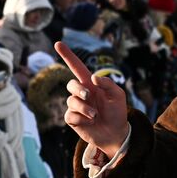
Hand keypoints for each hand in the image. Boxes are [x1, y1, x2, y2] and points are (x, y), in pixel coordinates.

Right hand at [55, 41, 129, 158]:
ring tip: (95, 115)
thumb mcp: (118, 95)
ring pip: (71, 101)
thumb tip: (92, 78)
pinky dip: (81, 118)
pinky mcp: (73, 119)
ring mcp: (76, 106)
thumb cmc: (117, 112)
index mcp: (91, 84)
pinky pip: (70, 115)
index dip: (68, 55)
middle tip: (89, 96)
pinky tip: (90, 122)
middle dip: (78, 89)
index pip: (77, 67)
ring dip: (84, 108)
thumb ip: (108, 83)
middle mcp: (81, 94)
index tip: (58, 43)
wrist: (115, 133)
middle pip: (71, 84)